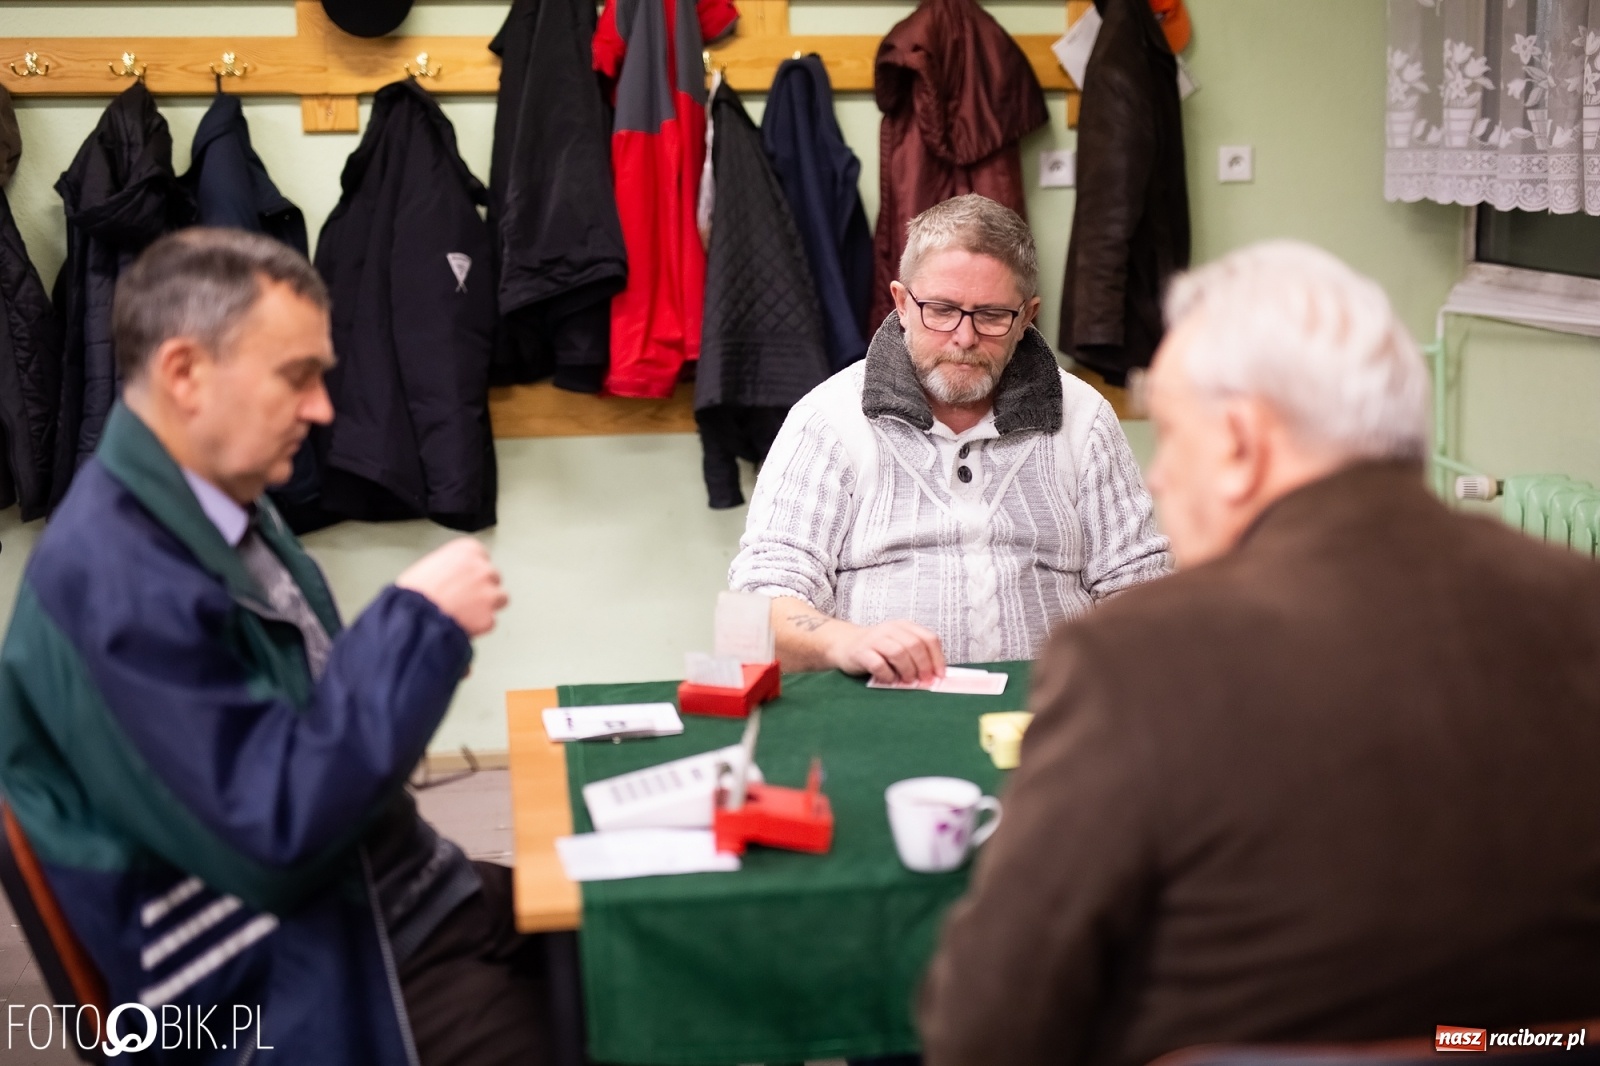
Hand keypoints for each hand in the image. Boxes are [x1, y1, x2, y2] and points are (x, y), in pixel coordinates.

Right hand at [396, 538, 507, 637]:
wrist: (414, 619)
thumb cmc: (413, 594)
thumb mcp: (426, 567)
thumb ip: (447, 567)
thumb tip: (449, 576)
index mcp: (467, 551)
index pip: (481, 555)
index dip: (472, 569)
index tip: (467, 577)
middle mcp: (482, 569)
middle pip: (493, 576)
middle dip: (483, 587)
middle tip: (465, 597)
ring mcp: (489, 594)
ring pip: (500, 598)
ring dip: (488, 605)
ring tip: (467, 612)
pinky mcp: (489, 618)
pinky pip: (489, 622)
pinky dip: (479, 626)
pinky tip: (463, 625)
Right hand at [827, 619, 946, 684]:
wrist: (844, 644)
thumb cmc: (876, 649)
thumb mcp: (898, 645)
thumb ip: (915, 655)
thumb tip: (935, 675)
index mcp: (904, 626)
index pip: (928, 638)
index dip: (937, 658)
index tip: (939, 675)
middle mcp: (890, 629)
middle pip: (914, 645)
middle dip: (923, 665)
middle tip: (924, 680)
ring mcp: (875, 639)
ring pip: (898, 652)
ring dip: (907, 670)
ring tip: (907, 681)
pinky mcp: (861, 652)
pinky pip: (879, 664)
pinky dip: (887, 675)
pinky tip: (889, 680)